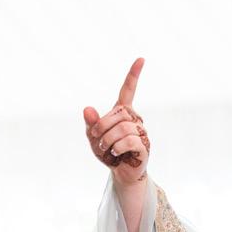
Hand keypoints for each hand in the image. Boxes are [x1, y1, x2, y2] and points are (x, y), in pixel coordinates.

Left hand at [84, 57, 149, 186]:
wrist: (120, 172)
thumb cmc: (108, 152)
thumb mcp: (93, 138)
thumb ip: (90, 123)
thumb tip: (87, 109)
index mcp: (123, 113)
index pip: (128, 91)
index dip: (133, 75)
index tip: (140, 59)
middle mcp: (135, 119)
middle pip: (119, 113)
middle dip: (102, 126)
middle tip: (96, 138)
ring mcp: (141, 132)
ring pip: (123, 128)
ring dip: (108, 140)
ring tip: (106, 149)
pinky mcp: (144, 146)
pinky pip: (129, 141)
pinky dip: (117, 148)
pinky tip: (115, 154)